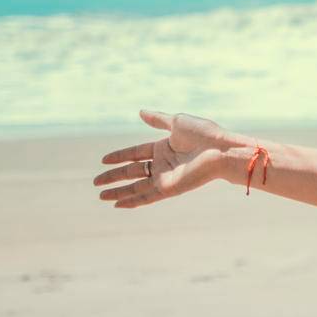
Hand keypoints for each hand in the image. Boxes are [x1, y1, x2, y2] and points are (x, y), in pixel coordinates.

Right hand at [94, 109, 233, 208]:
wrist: (221, 150)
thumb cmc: (205, 134)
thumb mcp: (177, 122)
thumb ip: (158, 120)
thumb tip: (140, 112)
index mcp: (164, 147)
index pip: (136, 153)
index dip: (119, 156)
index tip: (103, 160)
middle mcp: (163, 164)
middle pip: (132, 171)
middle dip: (114, 176)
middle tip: (95, 181)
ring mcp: (165, 177)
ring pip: (136, 186)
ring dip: (118, 191)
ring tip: (100, 195)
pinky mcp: (169, 188)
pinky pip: (147, 196)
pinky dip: (132, 201)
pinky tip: (117, 204)